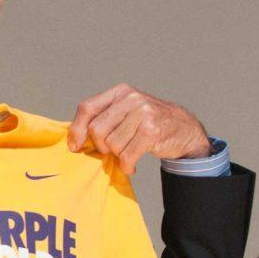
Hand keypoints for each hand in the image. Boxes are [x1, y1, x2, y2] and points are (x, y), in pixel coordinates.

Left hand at [67, 84, 209, 173]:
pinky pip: (127, 155)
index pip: (87, 108)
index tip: (75, 146)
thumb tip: (74, 140)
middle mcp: (131, 99)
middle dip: (101, 146)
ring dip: (118, 156)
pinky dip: (127, 165)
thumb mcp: (126, 112)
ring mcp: (143, 114)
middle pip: (97, 130)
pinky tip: (132, 165)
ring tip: (128, 154)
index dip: (77, 129)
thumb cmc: (149, 123)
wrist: (184, 129)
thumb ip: (104, 118)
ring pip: (112, 144)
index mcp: (120, 92)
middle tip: (113, 151)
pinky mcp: (151, 131)